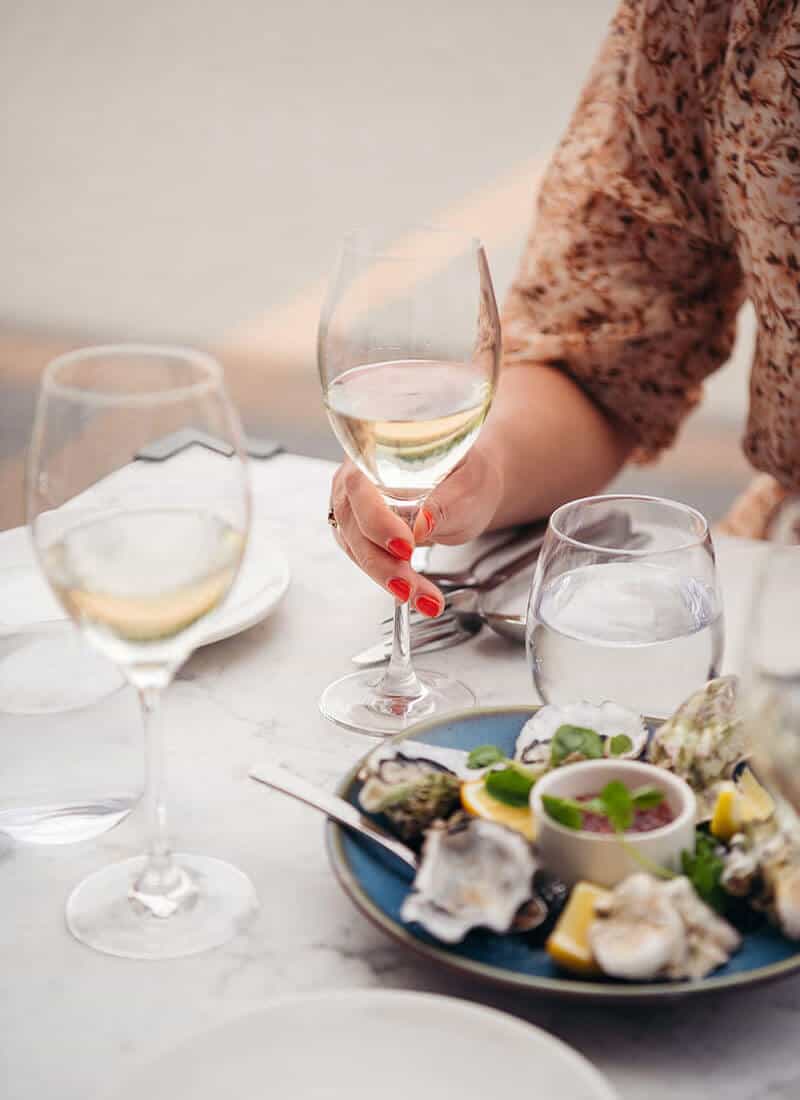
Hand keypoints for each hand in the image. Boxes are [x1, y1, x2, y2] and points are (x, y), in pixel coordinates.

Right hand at [328, 443, 502, 614]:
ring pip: (359, 550)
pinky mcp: (361, 536)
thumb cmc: (467, 473)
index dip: (377, 519)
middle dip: (383, 563)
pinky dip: (392, 581)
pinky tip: (417, 595)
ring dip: (389, 579)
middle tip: (412, 587)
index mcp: (374, 452)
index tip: (406, 545)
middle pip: (354, 526)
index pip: (359, 486)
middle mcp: (355, 480)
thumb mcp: (469, 482)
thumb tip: (422, 524)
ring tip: (426, 599)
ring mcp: (354, 510)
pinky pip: (368, 561)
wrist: (467, 486)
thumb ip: (445, 501)